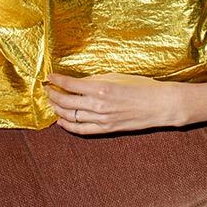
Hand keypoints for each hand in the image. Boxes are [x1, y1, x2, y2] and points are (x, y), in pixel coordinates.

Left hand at [42, 71, 184, 134]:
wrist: (159, 105)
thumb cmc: (141, 87)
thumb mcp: (116, 77)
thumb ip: (96, 80)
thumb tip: (79, 83)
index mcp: (100, 88)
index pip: (69, 85)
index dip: (56, 80)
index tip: (49, 77)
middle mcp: (97, 105)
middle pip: (66, 101)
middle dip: (53, 94)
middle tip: (47, 89)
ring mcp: (101, 119)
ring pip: (71, 115)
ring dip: (57, 108)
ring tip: (52, 102)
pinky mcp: (106, 129)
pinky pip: (81, 130)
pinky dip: (68, 125)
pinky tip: (61, 120)